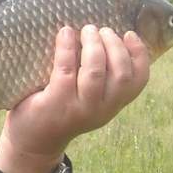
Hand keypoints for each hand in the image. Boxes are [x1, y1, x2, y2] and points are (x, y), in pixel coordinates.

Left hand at [0, 25, 149, 172]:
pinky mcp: (56, 102)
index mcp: (112, 106)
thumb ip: (101, 78)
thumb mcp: (89, 99)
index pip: (138, 81)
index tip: (130, 34)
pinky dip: (67, 47)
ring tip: (86, 30)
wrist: (32, 142)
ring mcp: (78, 108)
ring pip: (95, 72)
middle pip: (121, 74)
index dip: (139, 55)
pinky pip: (66, 69)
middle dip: (114, 46)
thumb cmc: (60, 111)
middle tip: (101, 30)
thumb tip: (103, 35)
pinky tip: (65, 33)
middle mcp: (101, 110)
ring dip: (93, 45)